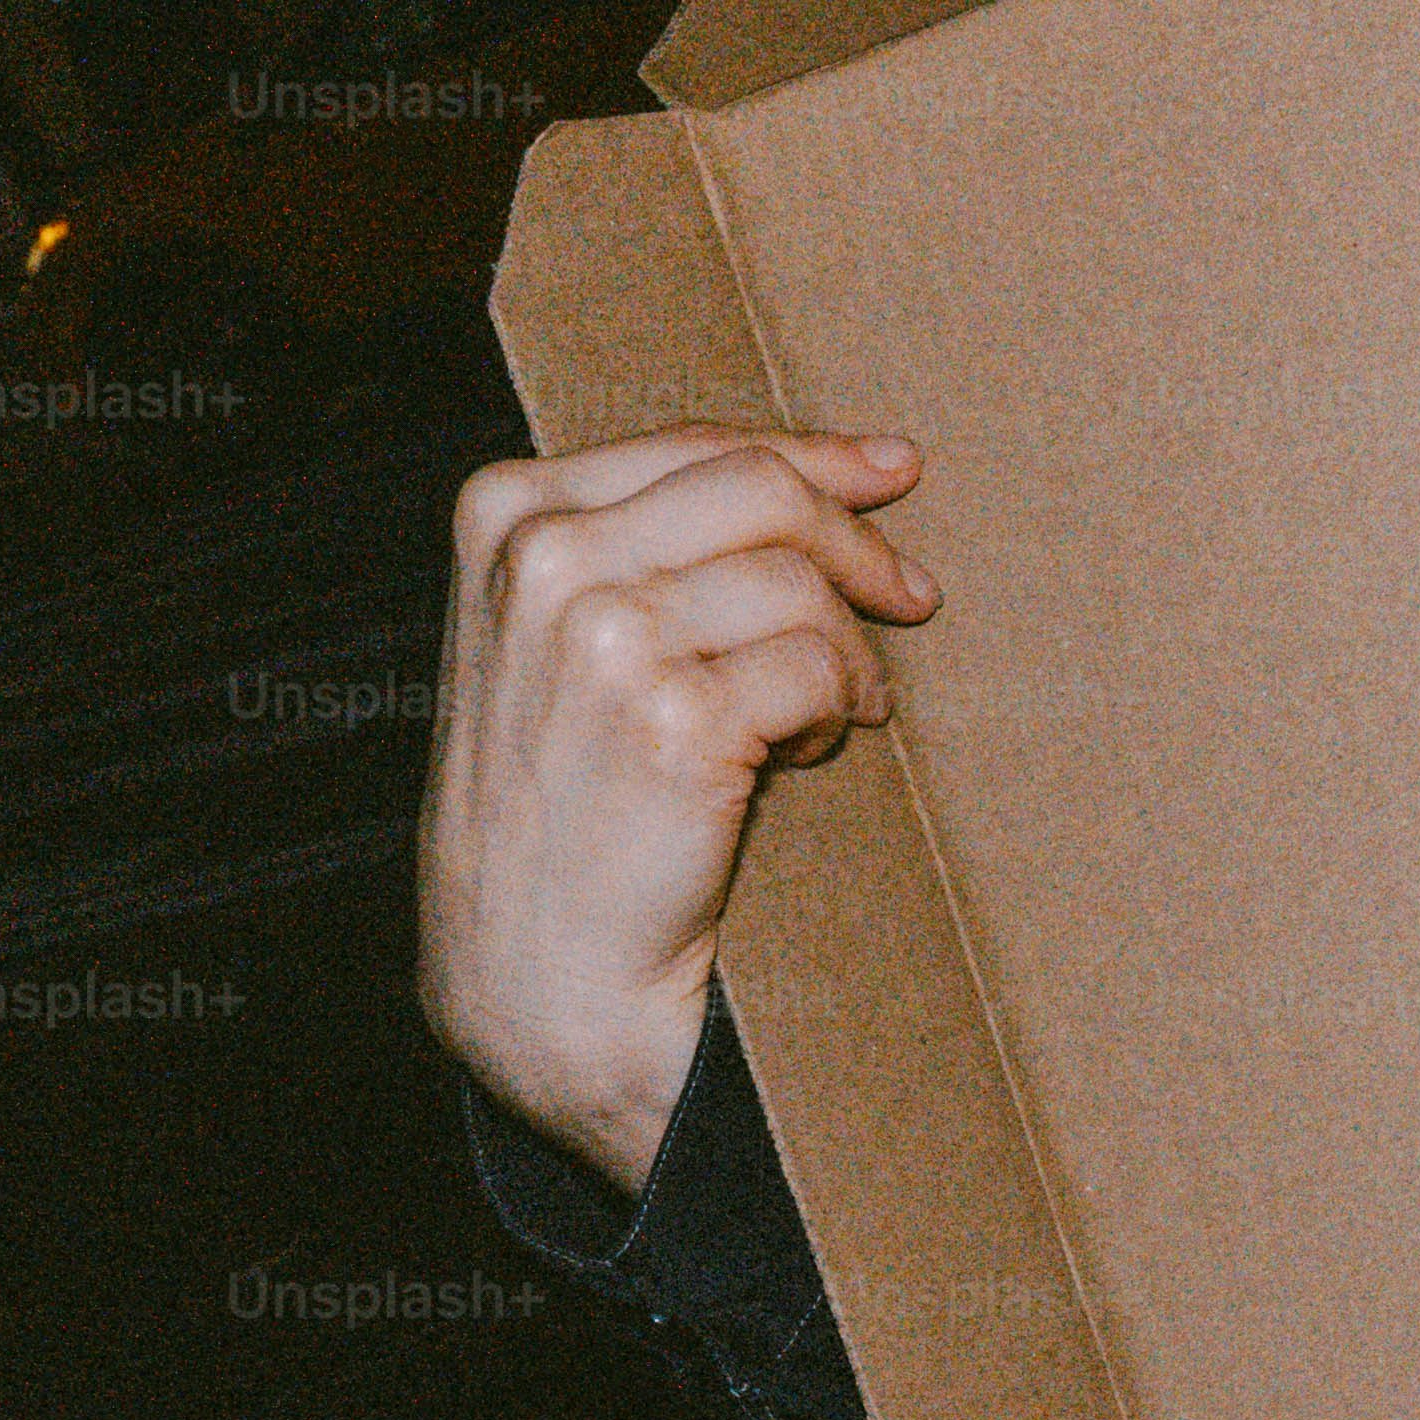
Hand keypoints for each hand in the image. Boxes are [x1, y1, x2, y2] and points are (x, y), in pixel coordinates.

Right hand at [420, 425, 934, 1195]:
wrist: (536, 972)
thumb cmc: (565, 808)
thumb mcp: (560, 642)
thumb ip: (641, 547)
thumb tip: (834, 470)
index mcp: (507, 511)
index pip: (698, 447)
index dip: (814, 458)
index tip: (893, 473)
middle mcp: (545, 558)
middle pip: (760, 492)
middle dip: (857, 541)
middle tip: (913, 597)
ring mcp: (603, 635)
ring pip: (797, 584)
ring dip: (845, 653)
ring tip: (835, 714)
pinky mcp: (673, 719)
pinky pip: (815, 669)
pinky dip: (839, 711)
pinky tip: (811, 756)